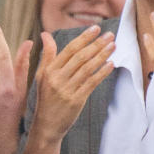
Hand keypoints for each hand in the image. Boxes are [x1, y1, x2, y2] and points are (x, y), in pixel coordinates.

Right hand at [31, 26, 114, 144]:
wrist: (46, 125)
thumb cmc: (45, 98)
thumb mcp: (41, 75)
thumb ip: (47, 54)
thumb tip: (45, 34)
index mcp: (49, 70)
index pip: (69, 49)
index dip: (84, 38)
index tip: (96, 28)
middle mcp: (57, 78)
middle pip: (80, 57)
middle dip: (97, 44)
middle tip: (110, 35)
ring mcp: (67, 90)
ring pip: (87, 68)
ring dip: (102, 56)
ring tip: (113, 46)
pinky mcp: (76, 100)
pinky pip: (91, 83)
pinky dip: (102, 73)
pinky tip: (110, 65)